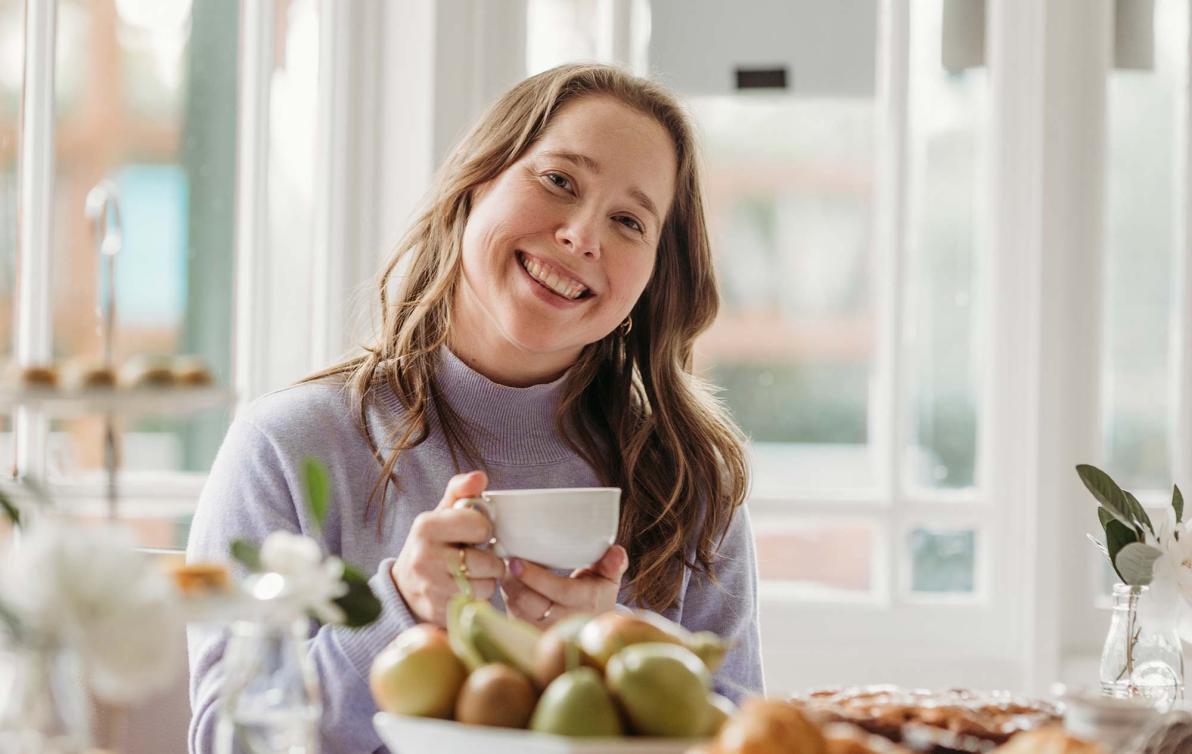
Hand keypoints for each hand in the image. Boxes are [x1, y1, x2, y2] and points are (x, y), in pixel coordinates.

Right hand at [391, 471, 505, 624]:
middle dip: (490, 559)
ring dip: (487, 580)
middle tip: (479, 556)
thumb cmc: (432, 543)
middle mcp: (425, 558)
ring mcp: (430, 588)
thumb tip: (480, 477)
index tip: (475, 533)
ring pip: (486, 586)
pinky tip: (467, 588)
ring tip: (474, 573)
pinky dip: (478, 597)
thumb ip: (461, 490)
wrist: (404, 586)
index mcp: (426, 526)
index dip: (484, 529)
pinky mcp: (438, 612)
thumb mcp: (442, 513)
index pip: (480, 526)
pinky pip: (477, 604)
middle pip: (487, 561)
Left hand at [500, 544, 628, 627]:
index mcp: (586, 602)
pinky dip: (507, 595)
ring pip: (517, 608)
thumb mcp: (607, 579)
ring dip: (508, 586)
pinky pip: (512, 614)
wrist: (588, 627)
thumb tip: (616, 552)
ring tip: (506, 566)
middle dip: (514, 580)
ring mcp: (544, 629)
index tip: (516, 561)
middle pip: (531, 602)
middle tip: (506, 558)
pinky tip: (508, 579)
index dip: (535, 577)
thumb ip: (612, 564)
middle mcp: (564, 620)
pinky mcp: (529, 632)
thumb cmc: (596, 595)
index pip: (559, 591)